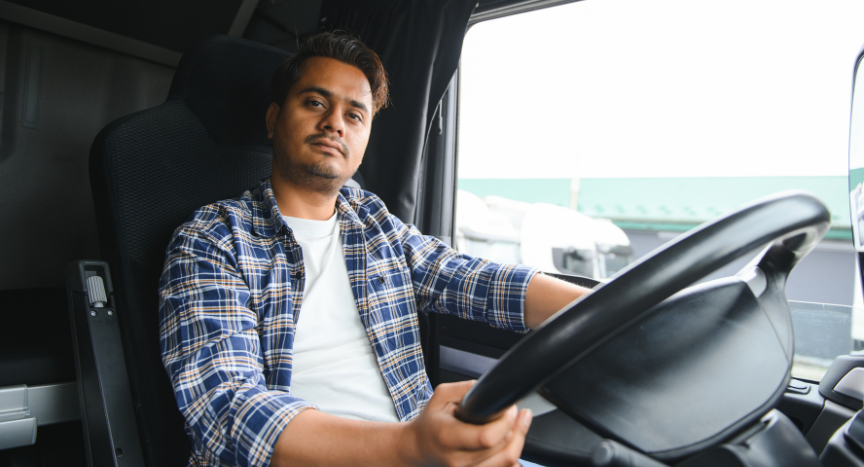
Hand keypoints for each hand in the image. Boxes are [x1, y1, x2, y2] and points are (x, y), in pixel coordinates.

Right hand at [399, 380, 532, 466]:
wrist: (417, 449)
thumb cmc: (429, 423)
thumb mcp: (440, 397)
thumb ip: (463, 389)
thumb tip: (486, 388)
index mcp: (448, 438)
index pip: (487, 437)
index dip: (505, 423)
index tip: (510, 410)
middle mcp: (458, 460)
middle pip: (502, 450)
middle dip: (516, 429)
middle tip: (518, 414)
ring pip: (506, 462)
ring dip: (517, 441)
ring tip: (520, 424)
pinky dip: (511, 456)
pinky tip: (511, 442)